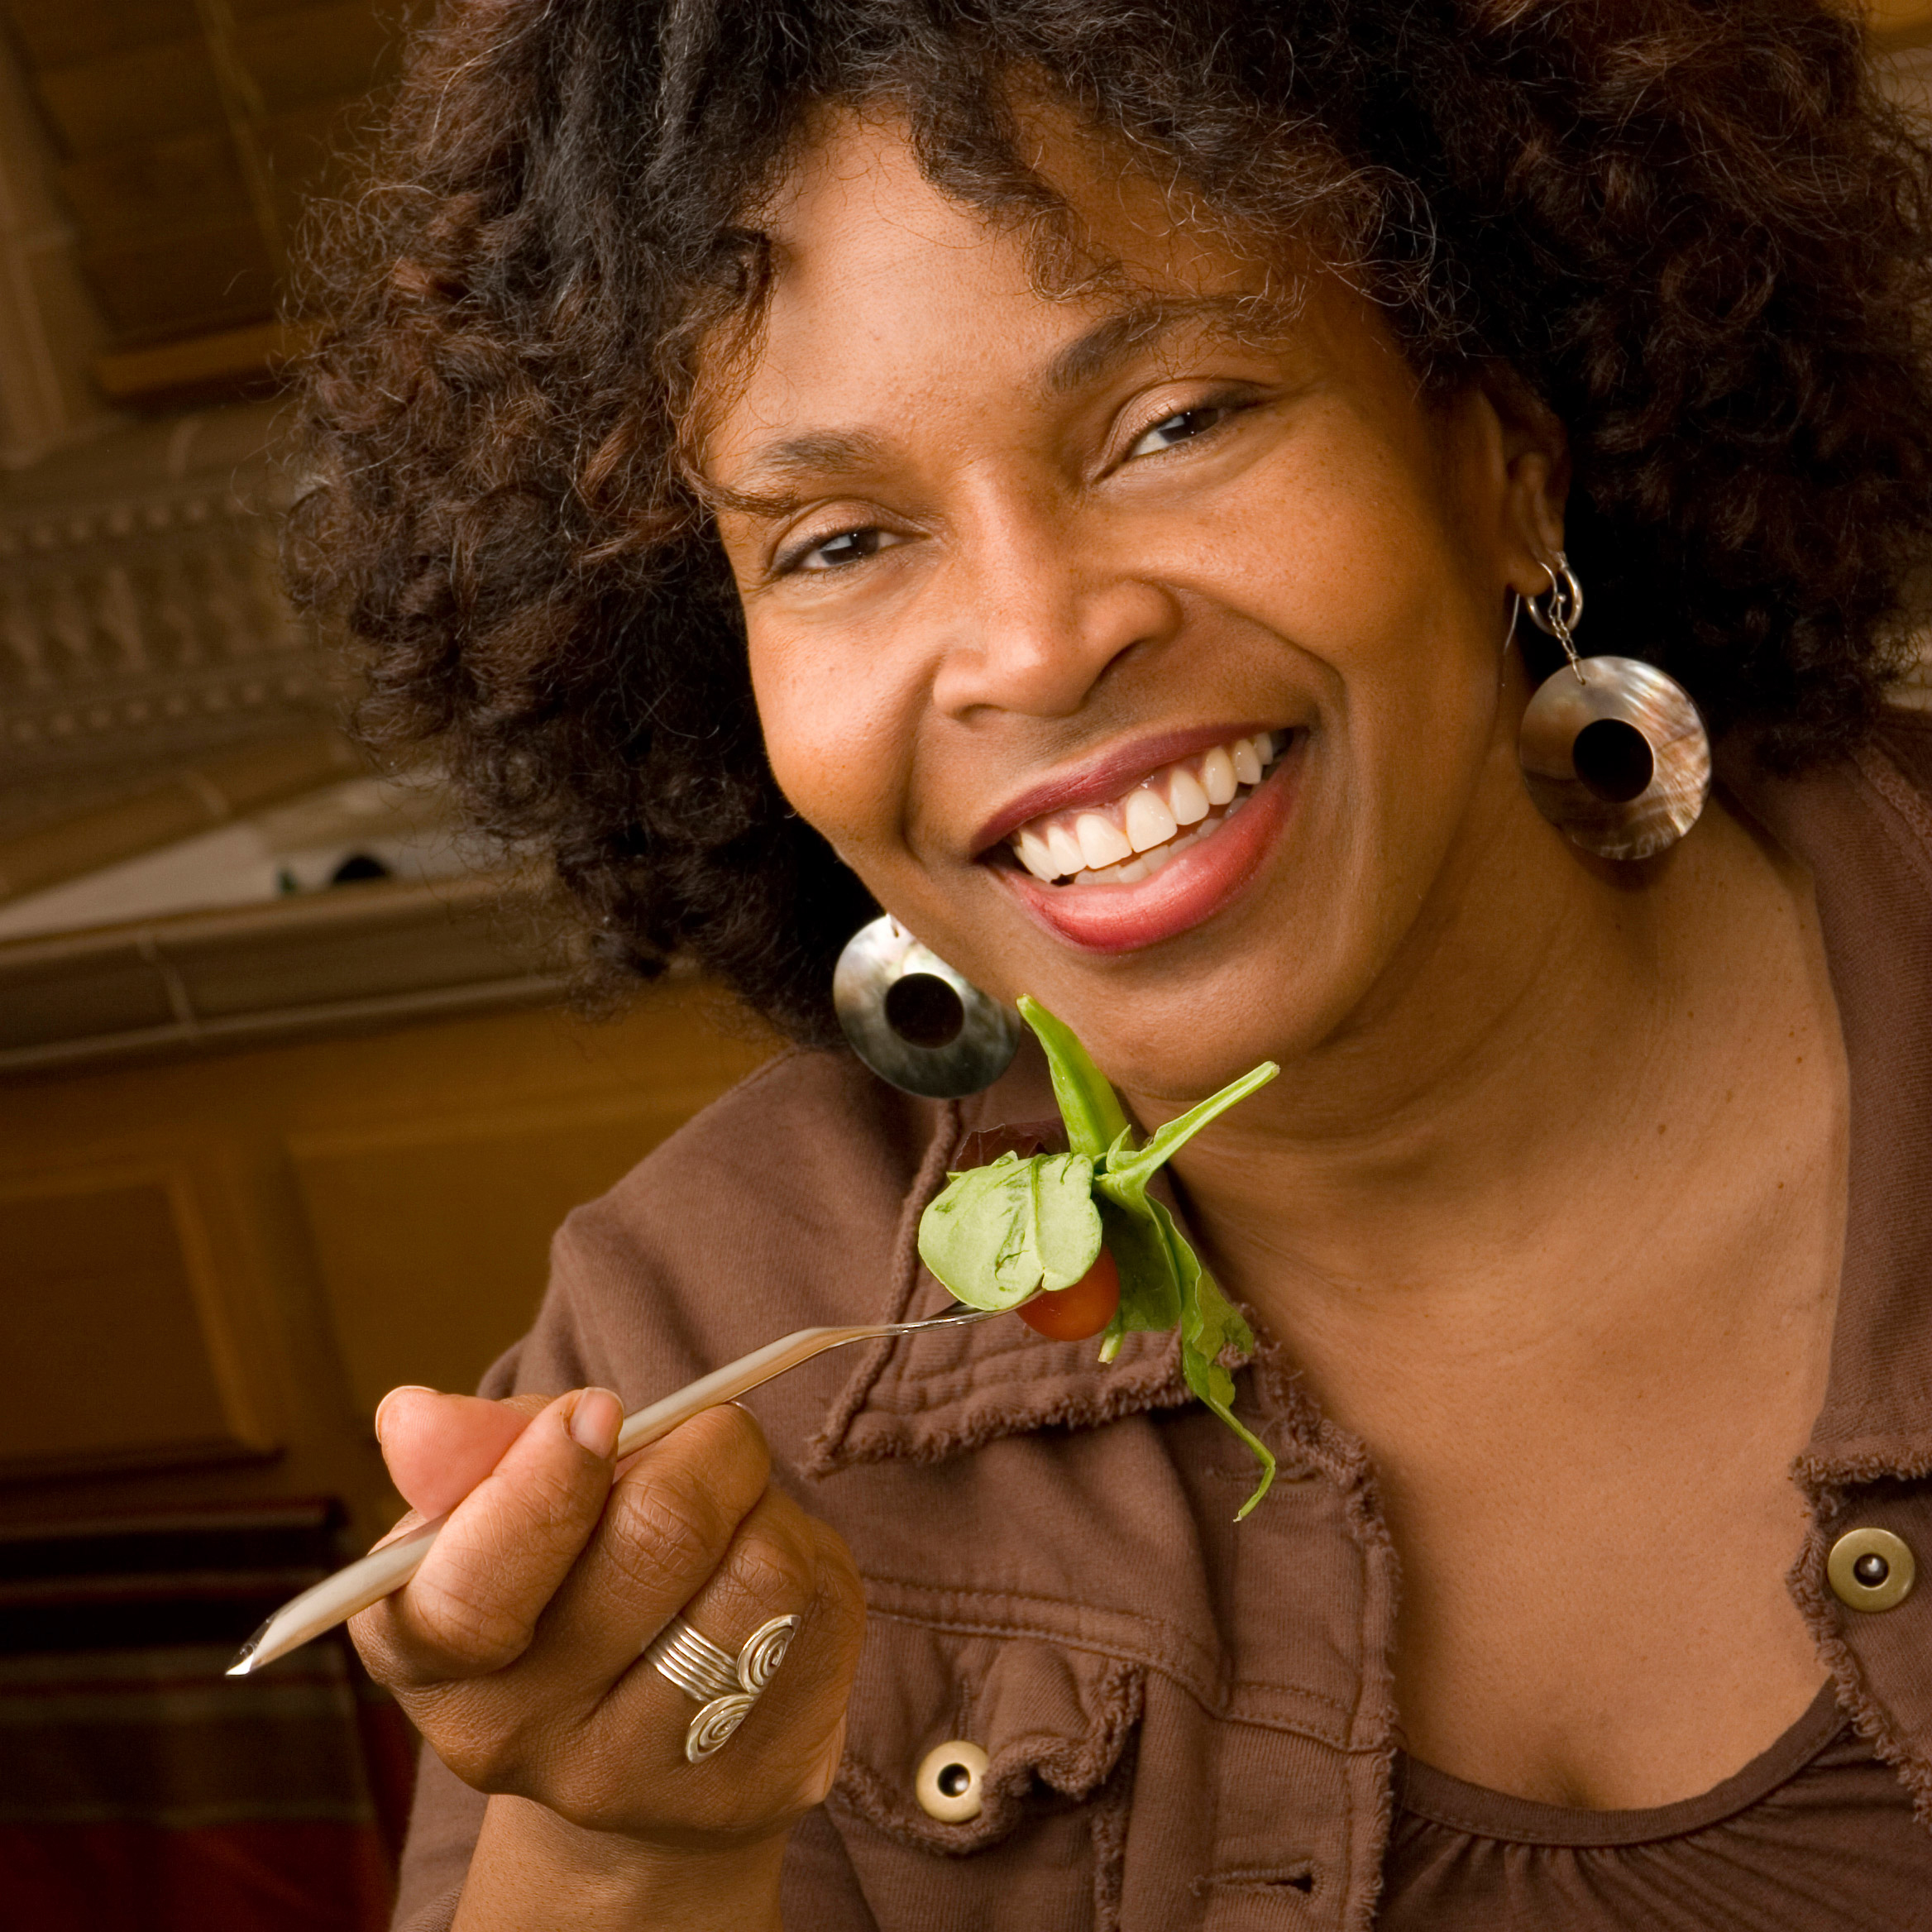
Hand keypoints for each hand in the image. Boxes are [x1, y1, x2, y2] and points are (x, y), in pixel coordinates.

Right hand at [352, 1386, 863, 1869]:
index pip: (477, 1591)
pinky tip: (769, 1594)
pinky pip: (827, 1610)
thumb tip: (413, 1414)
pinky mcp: (763, 1784)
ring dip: (768, 1505)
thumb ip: (468, 1449)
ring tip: (737, 1519)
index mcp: (428, 1657)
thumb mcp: (498, 1503)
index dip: (550, 1481)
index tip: (600, 1411)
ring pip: (766, 1569)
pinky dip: (815, 1561)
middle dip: (706, 1446)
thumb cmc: (560, 1578)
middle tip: (710, 1434)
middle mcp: (519, 1743)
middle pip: (660, 1536)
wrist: (637, 1745)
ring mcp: (645, 1781)